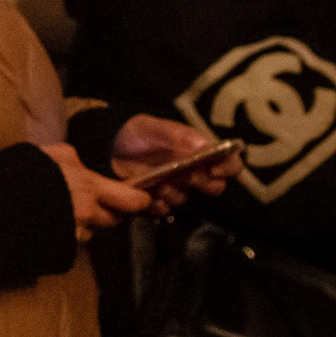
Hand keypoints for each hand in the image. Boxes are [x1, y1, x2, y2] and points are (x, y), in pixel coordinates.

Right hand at [39, 142, 154, 241]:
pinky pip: (74, 242)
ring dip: (87, 225)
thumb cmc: (15, 178)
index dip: (138, 199)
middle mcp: (87, 211)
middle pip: (115, 219)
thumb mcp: (47, 154)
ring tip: (64, 215)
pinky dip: (68, 235)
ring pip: (93, 231)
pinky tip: (51, 227)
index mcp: (88, 185)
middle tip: (100, 206)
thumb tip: (79, 162)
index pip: (132, 198)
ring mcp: (75, 233)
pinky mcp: (63, 251)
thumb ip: (70, 158)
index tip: (139, 197)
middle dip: (112, 214)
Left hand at [110, 114, 237, 212]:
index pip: (229, 163)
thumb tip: (203, 144)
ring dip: (174, 193)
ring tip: (159, 182)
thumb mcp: (152, 127)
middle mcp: (192, 171)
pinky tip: (148, 193)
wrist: (106, 146)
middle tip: (186, 176)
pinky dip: (157, 204)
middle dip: (203, 183)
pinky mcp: (157, 200)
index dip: (228, 168)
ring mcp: (175, 187)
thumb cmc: (135, 133)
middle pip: (214, 186)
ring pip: (185, 199)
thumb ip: (177, 134)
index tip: (215, 169)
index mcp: (198, 151)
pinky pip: (164, 209)